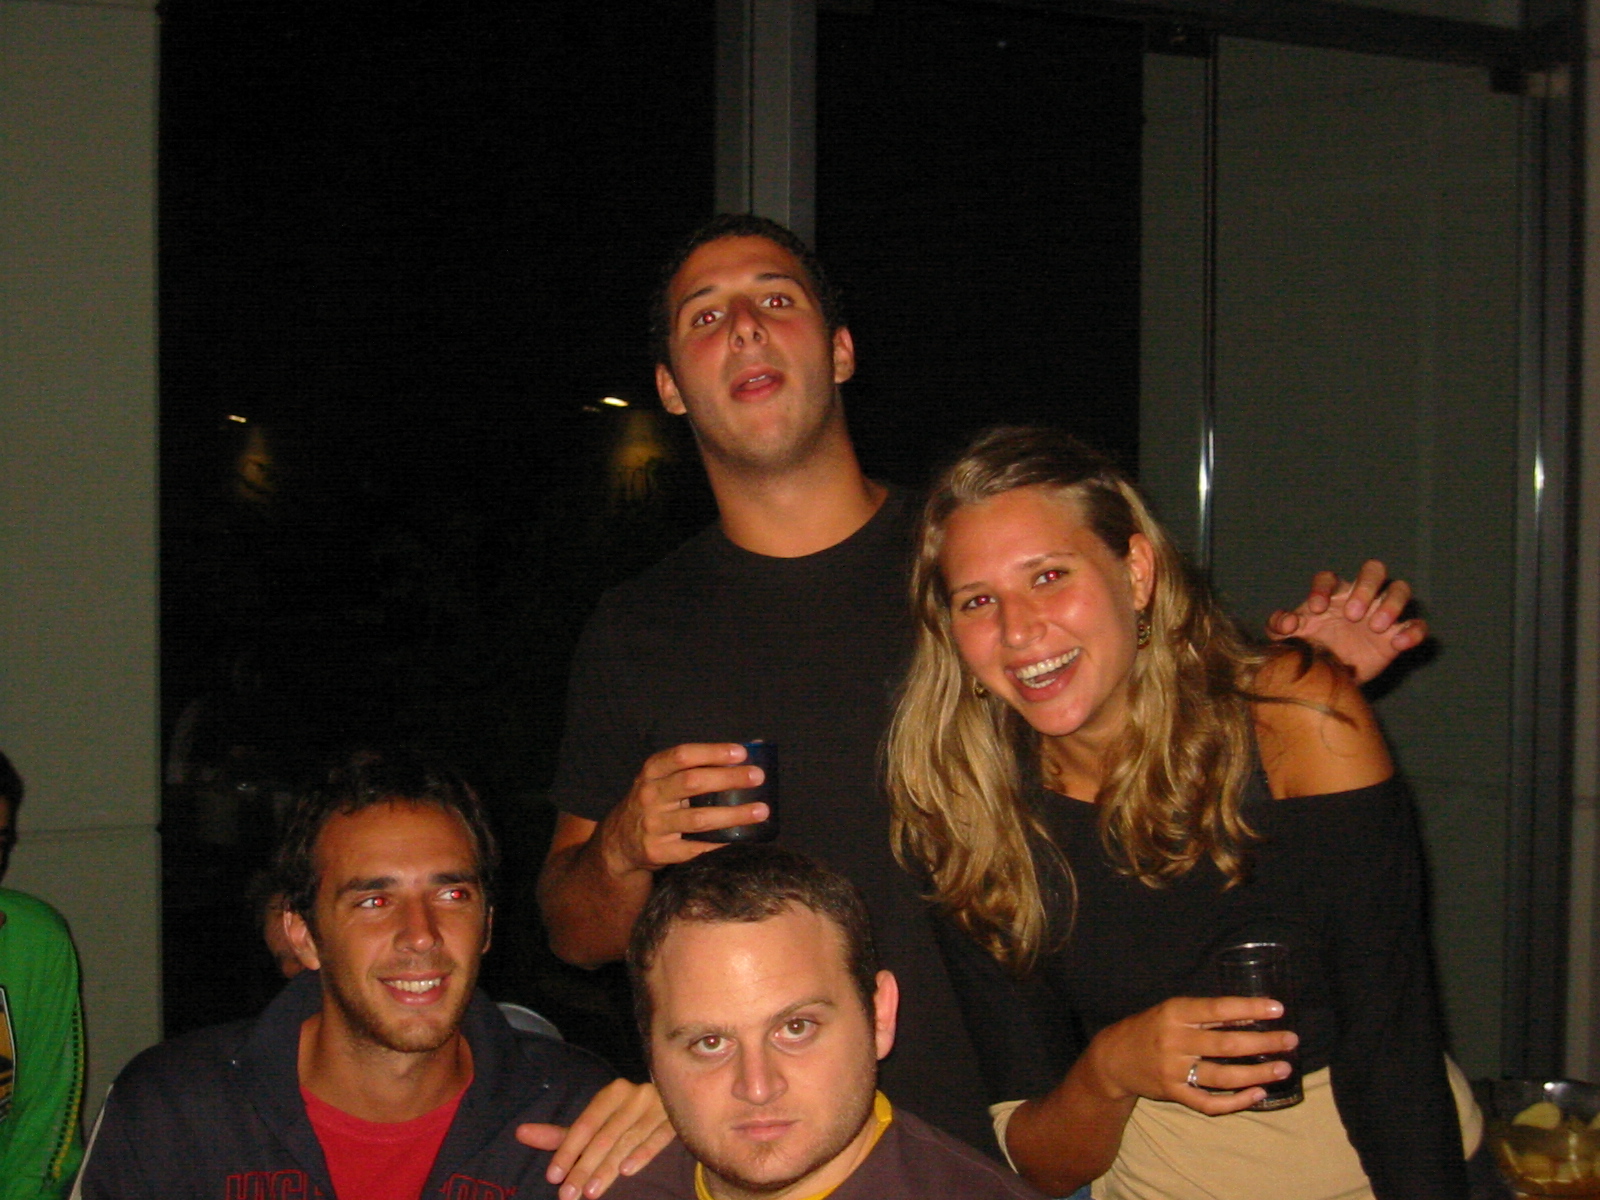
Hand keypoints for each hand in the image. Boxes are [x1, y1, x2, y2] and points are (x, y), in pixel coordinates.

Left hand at [517, 1079, 674, 1199]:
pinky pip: (658, 1138)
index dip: (568, 1150)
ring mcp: (657, 1106)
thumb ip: (560, 1134)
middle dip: (584, 1168)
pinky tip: (627, 1171)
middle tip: (568, 1195)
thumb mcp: (592, 1127)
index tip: (553, 1176)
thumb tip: (520, 1133)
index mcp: (612, 1093)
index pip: (585, 1124)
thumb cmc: (623, 1121)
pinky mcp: (675, 1120)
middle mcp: (634, 1095)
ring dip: (608, 1168)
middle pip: (604, 1136)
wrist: (673, 1107)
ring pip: (627, 1141)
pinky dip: (643, 1154)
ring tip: (591, 1192)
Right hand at [596, 743, 768, 876]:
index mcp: (652, 771)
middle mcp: (650, 795)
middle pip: (692, 783)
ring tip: (761, 811)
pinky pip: (695, 849)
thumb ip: (696, 766)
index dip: (713, 752)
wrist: (620, 840)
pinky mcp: (658, 852)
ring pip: (699, 818)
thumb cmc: (655, 802)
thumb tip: (750, 751)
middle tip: (758, 777)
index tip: (742, 753)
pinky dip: (721, 844)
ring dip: (734, 814)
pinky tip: (742, 840)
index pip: (683, 755)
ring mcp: (652, 825)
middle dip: (729, 779)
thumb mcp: (663, 778)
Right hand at [1082, 996, 1297, 1114]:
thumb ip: (1204, 1014)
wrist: (1113, 1058)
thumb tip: (1250, 1015)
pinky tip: (1258, 1094)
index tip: (1278, 1009)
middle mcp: (1174, 1041)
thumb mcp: (1172, 1012)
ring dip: (1258, 1074)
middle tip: (1291, 1041)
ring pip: (1224, 1076)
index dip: (1250, 1008)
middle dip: (1264, 1043)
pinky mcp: (1174, 1093)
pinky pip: (1210, 1102)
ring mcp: (1174, 1070)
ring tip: (1282, 1068)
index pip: (1218, 1009)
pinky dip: (1236, 1101)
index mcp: (1175, 1013)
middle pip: (1227, 1044)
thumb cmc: (1150, 1028)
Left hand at [1267, 560, 1427, 683]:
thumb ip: (1279, 625)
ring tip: (1375, 627)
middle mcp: (1359, 597)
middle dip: (1365, 587)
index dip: (1323, 589)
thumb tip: (1288, 620)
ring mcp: (1382, 614)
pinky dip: (1413, 631)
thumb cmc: (1309, 650)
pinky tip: (1398, 644)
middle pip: (1373, 570)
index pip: (1329, 578)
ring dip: (1391, 604)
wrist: (1328, 680)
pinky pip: (1416, 625)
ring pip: (1399, 589)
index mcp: (1331, 594)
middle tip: (1352, 614)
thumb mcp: (1286, 639)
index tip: (1316, 609)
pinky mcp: (1398, 635)